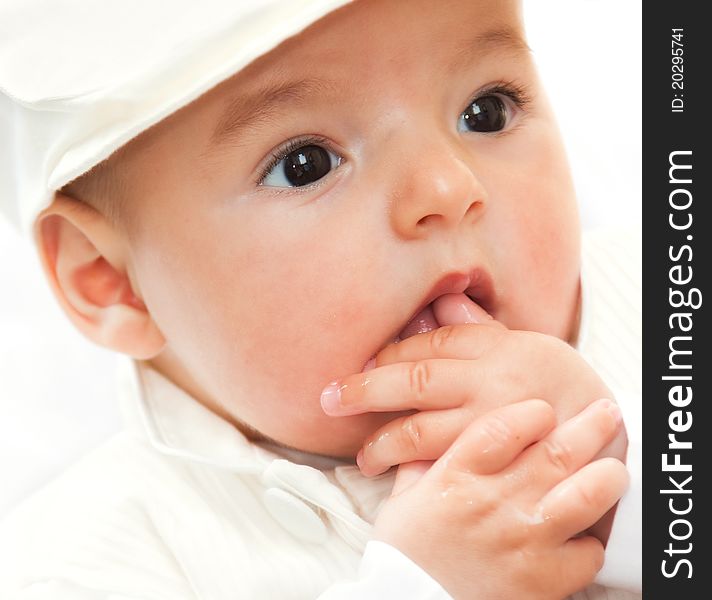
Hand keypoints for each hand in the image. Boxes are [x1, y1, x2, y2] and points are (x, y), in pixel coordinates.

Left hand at [320, 293, 626, 478]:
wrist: (608, 432)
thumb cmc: (559, 384)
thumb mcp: (524, 344)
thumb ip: (478, 325)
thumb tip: (439, 298)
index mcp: (495, 347)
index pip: (429, 345)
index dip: (387, 356)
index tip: (361, 366)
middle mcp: (490, 382)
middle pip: (414, 379)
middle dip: (365, 388)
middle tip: (329, 399)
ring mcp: (492, 425)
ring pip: (423, 431)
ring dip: (384, 443)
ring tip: (362, 458)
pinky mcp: (497, 463)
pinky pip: (446, 468)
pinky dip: (415, 473)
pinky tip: (395, 479)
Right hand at [371, 399, 627, 599]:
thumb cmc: (405, 554)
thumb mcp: (404, 497)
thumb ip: (424, 462)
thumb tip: (434, 437)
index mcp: (457, 475)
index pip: (506, 426)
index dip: (534, 412)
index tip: (545, 410)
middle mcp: (493, 501)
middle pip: (556, 451)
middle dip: (590, 425)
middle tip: (605, 412)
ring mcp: (523, 540)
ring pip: (586, 495)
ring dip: (608, 476)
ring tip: (614, 468)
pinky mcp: (543, 580)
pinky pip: (588, 552)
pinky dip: (592, 541)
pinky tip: (584, 534)